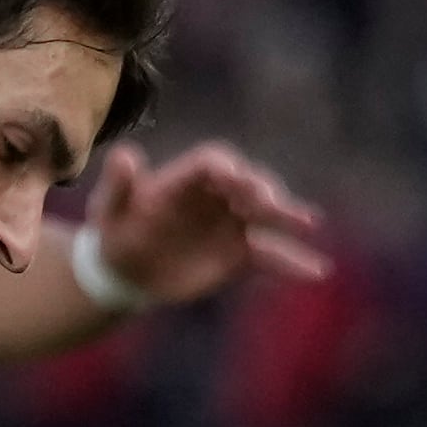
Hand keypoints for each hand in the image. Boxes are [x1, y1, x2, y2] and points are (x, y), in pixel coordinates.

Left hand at [81, 138, 330, 306]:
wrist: (126, 270)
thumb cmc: (116, 230)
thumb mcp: (109, 208)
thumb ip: (119, 184)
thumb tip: (123, 155)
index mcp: (188, 178)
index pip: (213, 163)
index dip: (224, 168)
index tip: (232, 178)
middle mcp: (218, 195)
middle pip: (248, 184)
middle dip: (260, 191)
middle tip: (268, 205)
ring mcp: (233, 223)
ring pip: (266, 217)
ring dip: (286, 218)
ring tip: (307, 222)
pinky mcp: (241, 253)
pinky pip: (271, 256)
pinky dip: (293, 263)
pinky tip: (317, 270)